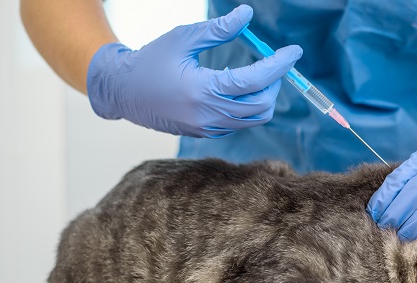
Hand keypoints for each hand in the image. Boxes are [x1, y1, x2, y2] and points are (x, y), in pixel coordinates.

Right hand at [86, 5, 301, 137]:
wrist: (123, 91)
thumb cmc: (150, 60)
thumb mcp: (183, 38)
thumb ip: (217, 29)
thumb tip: (247, 14)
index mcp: (202, 90)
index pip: (255, 81)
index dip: (279, 65)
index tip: (294, 52)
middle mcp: (208, 115)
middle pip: (262, 106)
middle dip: (275, 83)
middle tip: (274, 63)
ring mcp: (208, 128)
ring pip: (254, 119)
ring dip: (265, 97)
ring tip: (258, 74)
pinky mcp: (205, 133)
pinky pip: (239, 123)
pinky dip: (248, 106)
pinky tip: (238, 88)